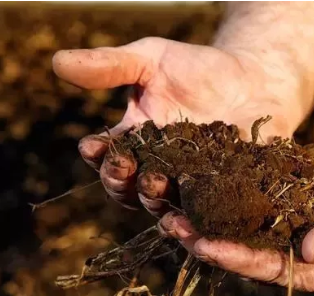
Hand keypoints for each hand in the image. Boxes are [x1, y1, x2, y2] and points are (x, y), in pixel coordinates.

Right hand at [53, 37, 301, 212]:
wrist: (254, 78)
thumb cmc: (200, 68)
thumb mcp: (153, 59)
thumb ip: (111, 65)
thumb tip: (57, 61)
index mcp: (137, 142)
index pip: (108, 156)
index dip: (100, 155)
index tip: (95, 146)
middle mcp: (159, 169)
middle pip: (131, 189)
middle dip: (125, 183)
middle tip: (133, 171)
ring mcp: (191, 184)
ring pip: (166, 206)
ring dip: (159, 204)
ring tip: (163, 195)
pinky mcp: (223, 192)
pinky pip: (210, 211)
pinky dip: (204, 217)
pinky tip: (206, 215)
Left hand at [159, 149, 313, 295]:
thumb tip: (310, 250)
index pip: (276, 269)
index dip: (238, 258)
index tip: (204, 244)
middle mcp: (312, 254)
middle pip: (254, 250)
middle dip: (213, 238)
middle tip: (172, 223)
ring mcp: (306, 227)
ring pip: (255, 224)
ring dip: (219, 213)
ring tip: (180, 201)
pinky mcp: (306, 202)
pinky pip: (270, 198)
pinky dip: (243, 190)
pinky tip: (216, 177)